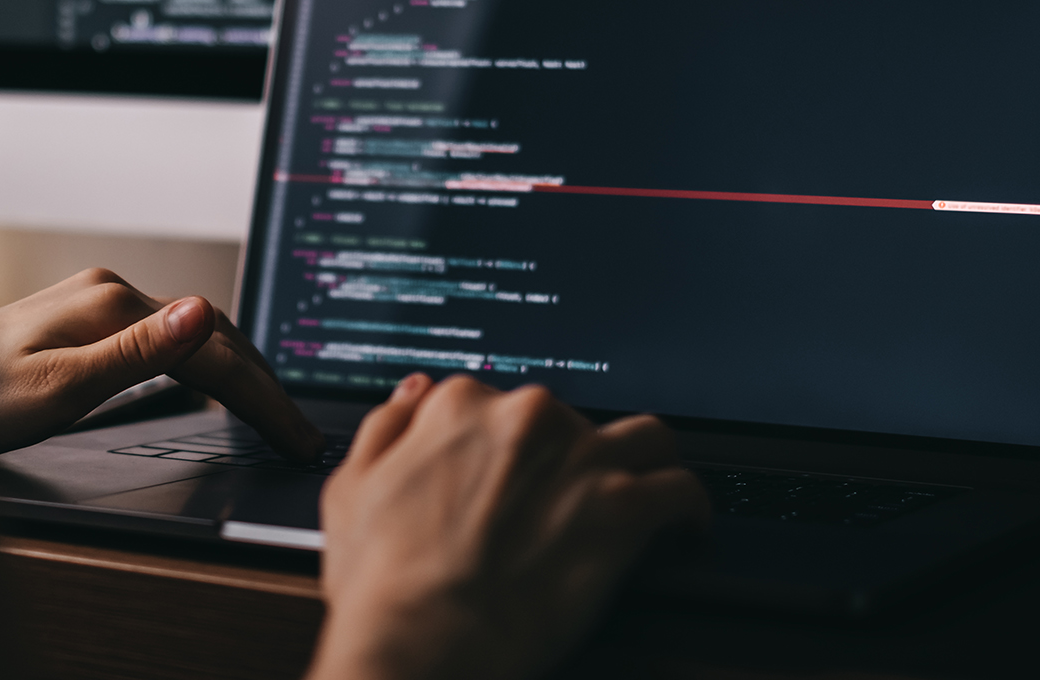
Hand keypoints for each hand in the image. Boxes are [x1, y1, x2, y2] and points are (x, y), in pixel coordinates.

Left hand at [0, 268, 323, 460]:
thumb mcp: (56, 388)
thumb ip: (134, 354)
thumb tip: (200, 314)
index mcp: (110, 305)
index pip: (214, 353)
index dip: (263, 399)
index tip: (296, 436)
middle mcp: (110, 294)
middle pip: (214, 337)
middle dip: (264, 387)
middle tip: (301, 433)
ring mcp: (100, 303)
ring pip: (196, 336)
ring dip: (241, 374)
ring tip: (276, 413)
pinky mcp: (90, 320)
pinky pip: (169, 340)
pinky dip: (206, 367)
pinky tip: (217, 386)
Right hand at [310, 374, 708, 679]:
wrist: (421, 641)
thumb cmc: (382, 582)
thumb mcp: (350, 490)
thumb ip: (387, 426)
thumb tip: (415, 392)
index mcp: (459, 407)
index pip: (502, 405)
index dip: (512, 448)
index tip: (518, 478)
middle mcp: (525, 418)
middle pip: (573, 422)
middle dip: (573, 460)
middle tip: (563, 512)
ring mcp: (580, 458)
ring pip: (645, 438)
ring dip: (646, 465)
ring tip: (646, 497)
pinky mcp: (622, 506)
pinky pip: (682, 490)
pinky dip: (688, 510)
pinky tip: (683, 530)